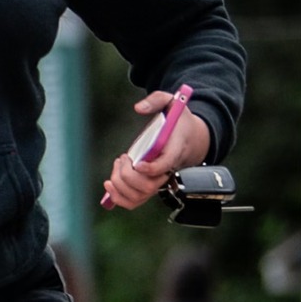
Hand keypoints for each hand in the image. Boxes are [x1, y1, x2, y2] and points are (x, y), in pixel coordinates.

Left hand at [102, 92, 209, 210]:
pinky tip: (110, 183)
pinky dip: (118, 197)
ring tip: (118, 165)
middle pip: (147, 186)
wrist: (190, 138)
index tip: (136, 162)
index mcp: (175, 149)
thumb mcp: (172, 102)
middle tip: (124, 157)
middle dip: (127, 174)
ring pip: (138, 197)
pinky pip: (133, 201)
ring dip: (120, 184)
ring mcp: (157, 181)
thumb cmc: (178, 120)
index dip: (150, 168)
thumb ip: (156, 100)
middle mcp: (167, 170)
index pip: (165, 165)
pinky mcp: (148, 186)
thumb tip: (138, 108)